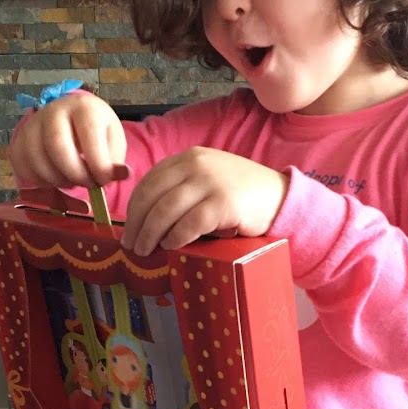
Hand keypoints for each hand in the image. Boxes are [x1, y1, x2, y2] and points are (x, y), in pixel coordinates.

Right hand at [8, 91, 128, 188]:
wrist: (70, 119)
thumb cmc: (95, 132)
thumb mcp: (113, 140)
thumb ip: (116, 160)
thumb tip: (123, 175)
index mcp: (83, 107)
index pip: (88, 136)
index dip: (98, 165)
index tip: (104, 180)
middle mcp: (53, 110)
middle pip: (57, 147)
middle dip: (75, 174)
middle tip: (87, 184)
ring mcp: (32, 125)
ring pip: (37, 159)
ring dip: (58, 180)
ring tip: (73, 181)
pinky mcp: (19, 141)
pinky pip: (23, 167)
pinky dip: (41, 181)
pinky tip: (56, 179)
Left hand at [120, 147, 288, 255]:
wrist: (280, 197)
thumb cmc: (240, 196)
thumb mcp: (207, 181)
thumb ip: (181, 189)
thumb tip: (144, 219)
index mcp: (189, 158)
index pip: (149, 181)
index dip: (133, 208)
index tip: (127, 229)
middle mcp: (197, 164)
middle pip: (153, 195)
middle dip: (137, 223)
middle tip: (131, 245)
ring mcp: (211, 182)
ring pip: (166, 210)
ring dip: (151, 233)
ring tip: (145, 250)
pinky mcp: (224, 203)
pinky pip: (190, 224)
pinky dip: (176, 237)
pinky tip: (171, 246)